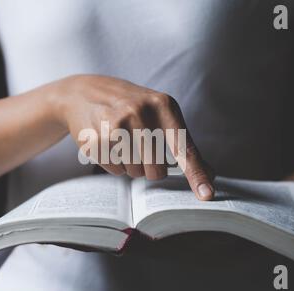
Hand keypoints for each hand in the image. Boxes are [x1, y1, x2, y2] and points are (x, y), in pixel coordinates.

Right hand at [52, 75, 214, 199]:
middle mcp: (140, 112)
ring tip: (121, 141)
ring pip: (136, 173)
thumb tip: (209, 174)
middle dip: (151, 167)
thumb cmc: (130, 106)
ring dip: (131, 165)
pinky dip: (115, 164)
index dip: (196, 174)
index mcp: (163, 105)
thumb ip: (182, 143)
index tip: (207, 195)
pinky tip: (108, 143)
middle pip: (157, 170)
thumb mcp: (159, 113)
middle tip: (140, 146)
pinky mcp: (97, 139)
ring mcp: (116, 125)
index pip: (183, 148)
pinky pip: (116, 171)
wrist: (84, 93)